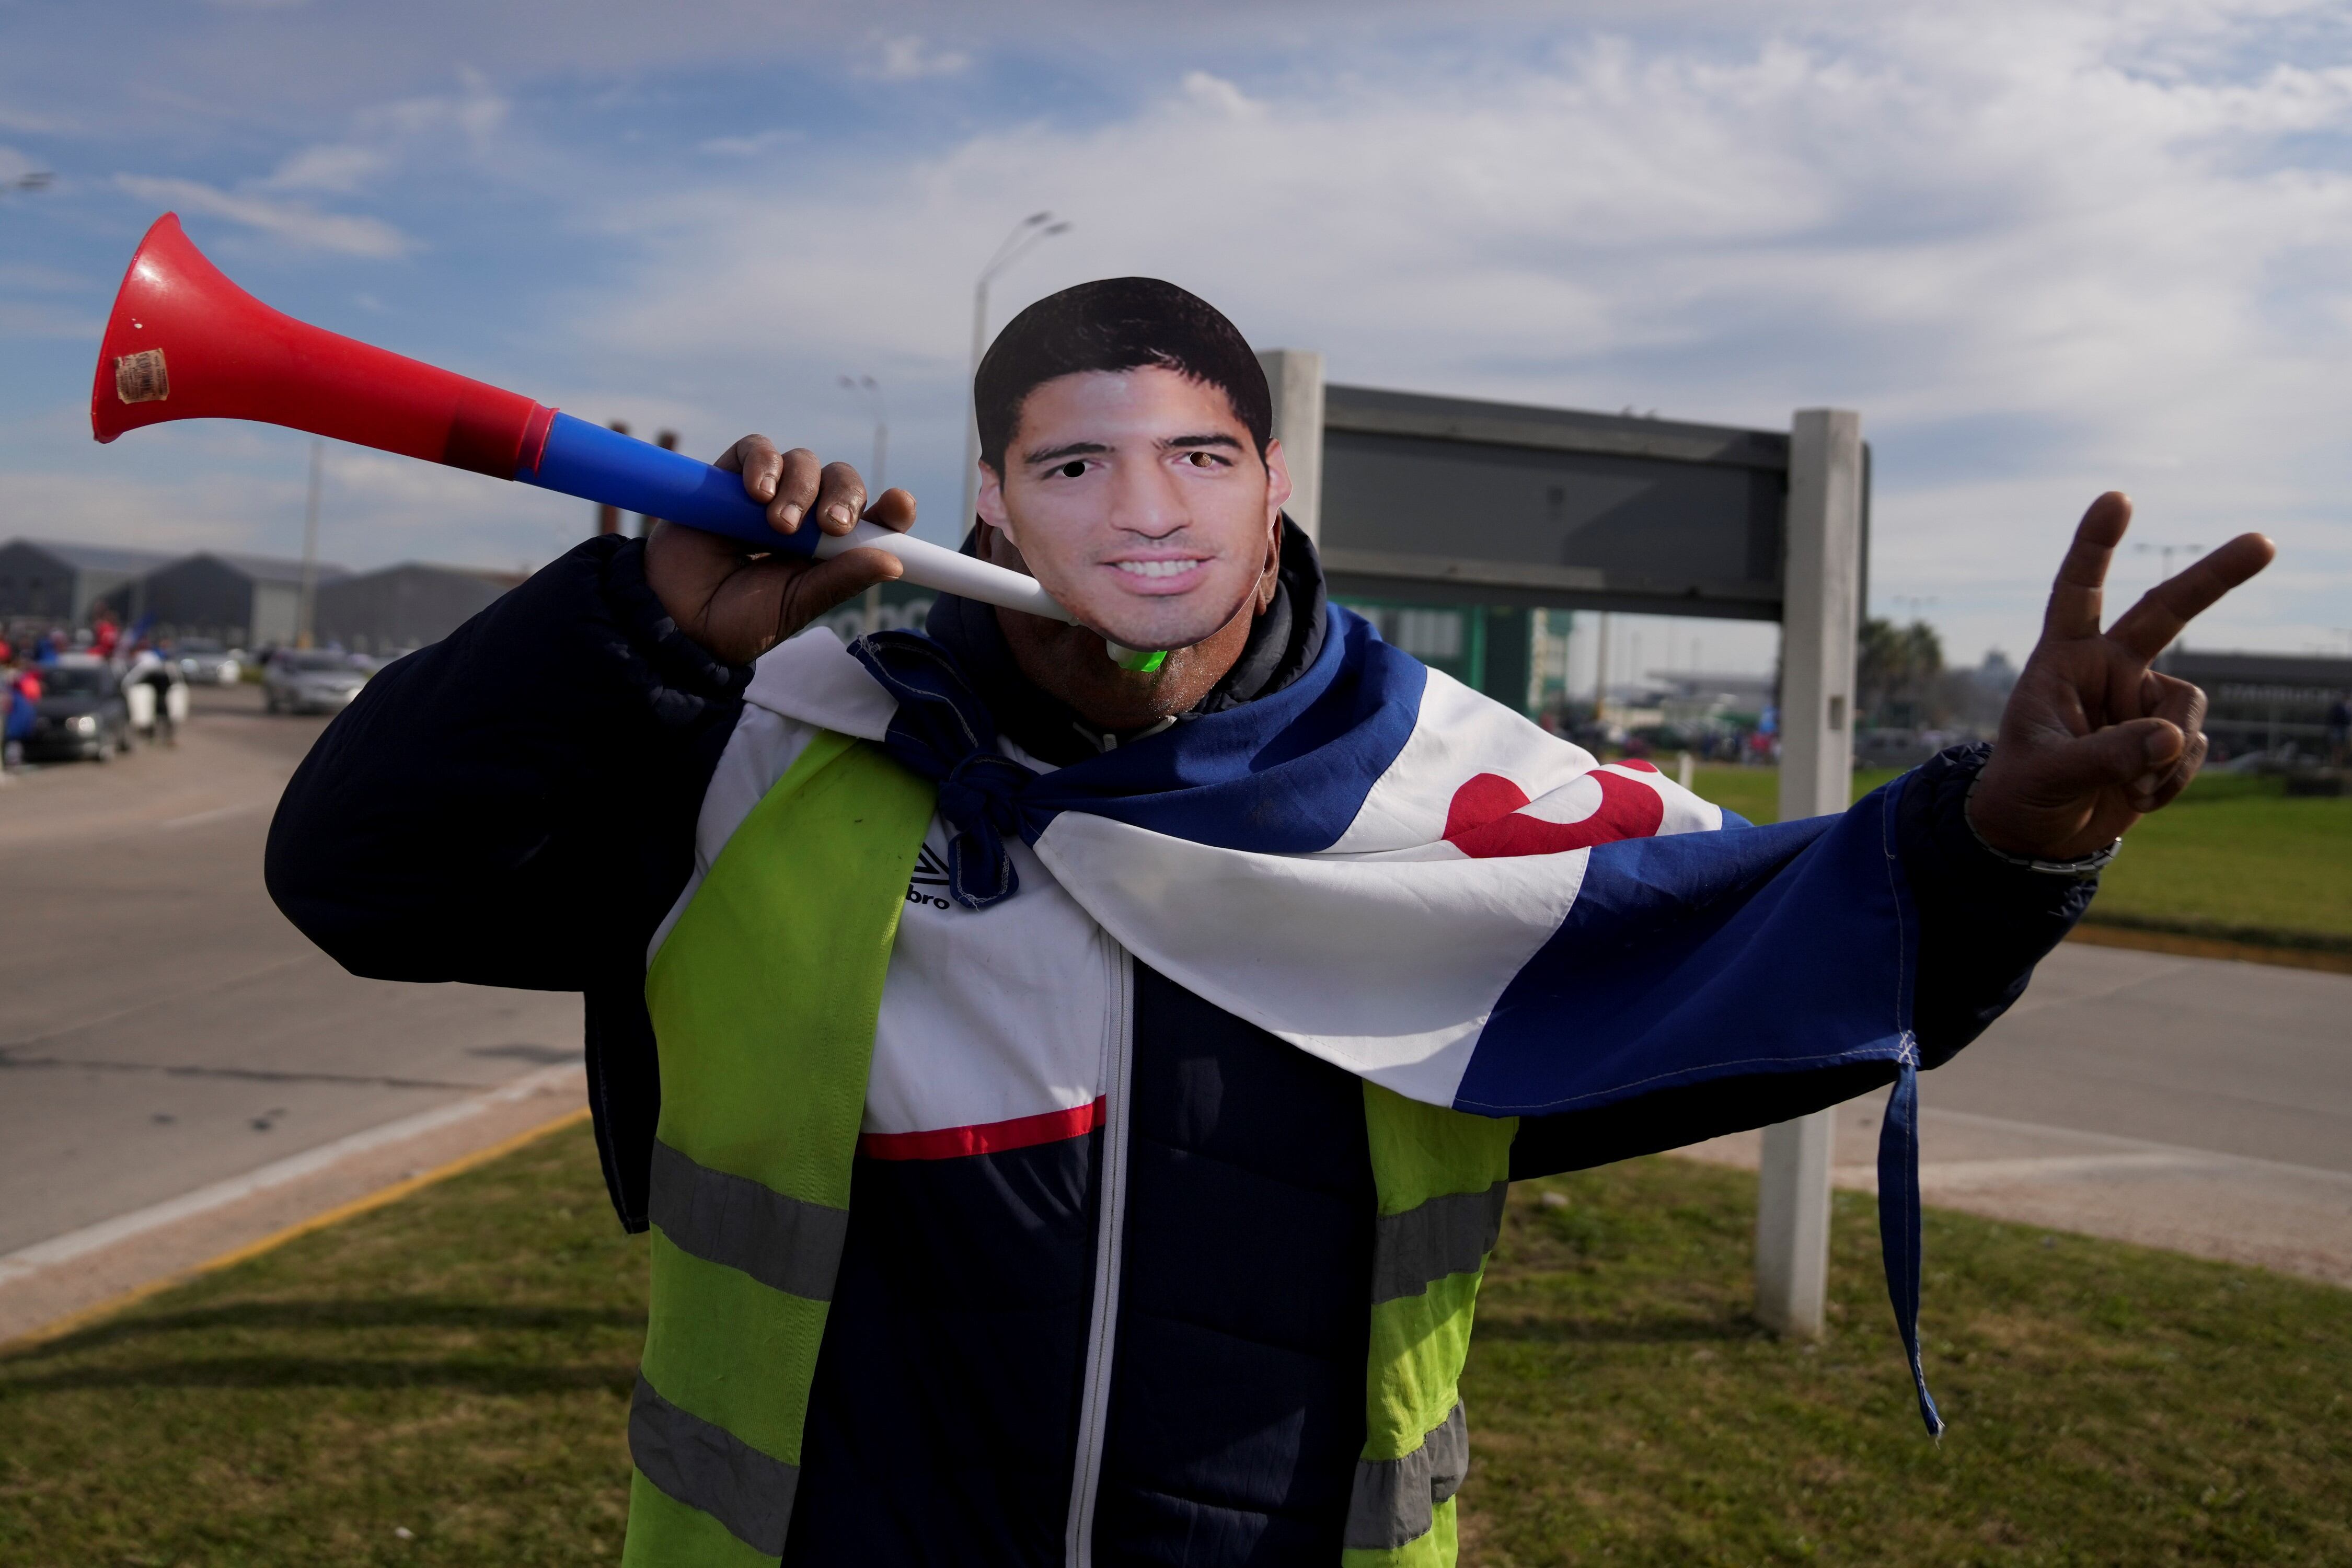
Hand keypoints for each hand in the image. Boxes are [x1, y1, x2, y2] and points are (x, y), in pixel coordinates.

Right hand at [642, 435, 916, 665]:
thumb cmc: (738, 620)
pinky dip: (763, 462)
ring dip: (801, 487)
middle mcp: (806, 517)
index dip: (891, 508)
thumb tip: (894, 561)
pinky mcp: (730, 478)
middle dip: (844, 496)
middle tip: (832, 526)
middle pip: (841, 481)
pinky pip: (757, 449)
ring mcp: (768, 496)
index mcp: (830, 550)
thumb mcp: (794, 606)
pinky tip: (757, 492)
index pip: (872, 518)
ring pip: (804, 462)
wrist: (674, 619)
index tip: (899, 505)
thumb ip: (838, 580)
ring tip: (779, 525)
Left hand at [1968, 492, 2274, 859]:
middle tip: (2265, 542)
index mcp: (2063, 660)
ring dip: (2166, 754)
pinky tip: (2138, 796)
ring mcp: (2141, 700)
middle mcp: (2108, 669)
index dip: (2095, 546)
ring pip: (2186, 709)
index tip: (2118, 498)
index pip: (2077, 593)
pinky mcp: (2167, 736)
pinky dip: (2171, 779)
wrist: (2039, 836)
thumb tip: (2170, 738)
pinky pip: (2190, 748)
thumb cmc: (2024, 791)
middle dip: (2216, 578)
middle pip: (2167, 612)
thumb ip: (2107, 755)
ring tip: (2127, 784)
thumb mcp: (2051, 773)